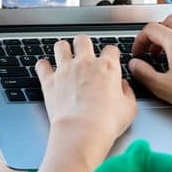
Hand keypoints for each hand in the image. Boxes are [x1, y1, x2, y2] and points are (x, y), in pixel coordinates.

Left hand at [34, 34, 136, 156]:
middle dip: (84, 44)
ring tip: (64, 56)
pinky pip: (42, 65)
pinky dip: (43, 66)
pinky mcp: (49, 80)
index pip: (110, 49)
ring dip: (62, 50)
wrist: (82, 131)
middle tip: (84, 53)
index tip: (109, 61)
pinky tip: (46, 69)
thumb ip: (127, 92)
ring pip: (60, 46)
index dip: (110, 54)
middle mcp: (85, 63)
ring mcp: (65, 70)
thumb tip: (123, 86)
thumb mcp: (130, 108)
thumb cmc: (107, 122)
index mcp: (107, 67)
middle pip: (83, 40)